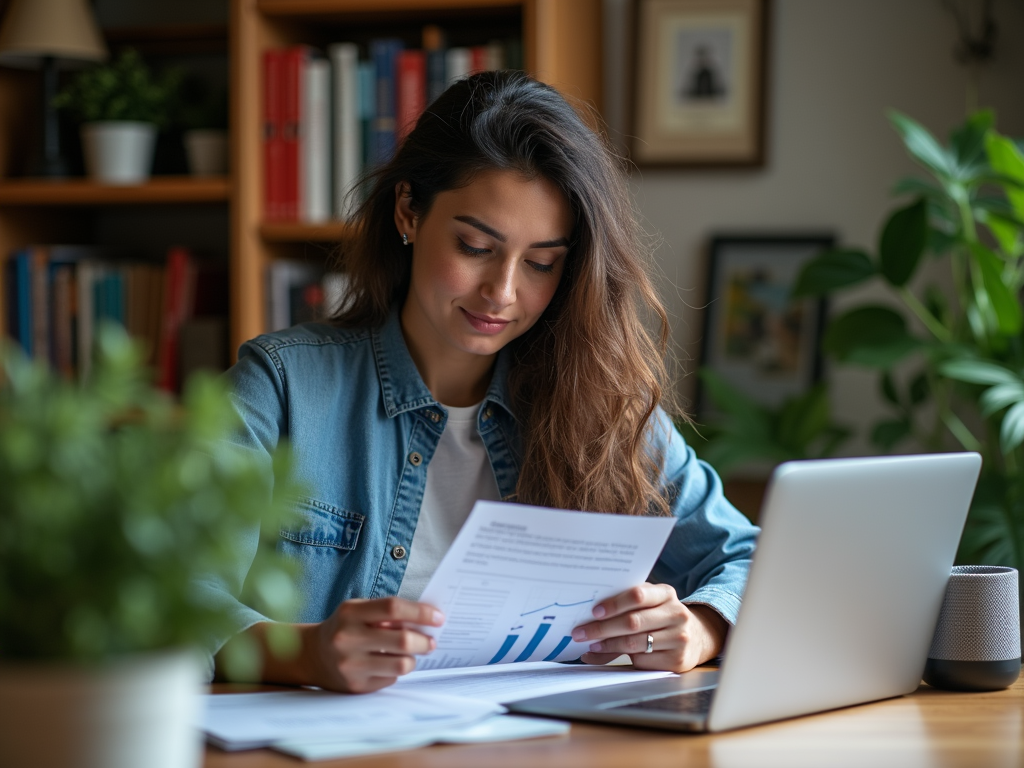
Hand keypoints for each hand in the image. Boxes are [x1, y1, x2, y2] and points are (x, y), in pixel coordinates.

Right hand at [303, 597, 443, 692]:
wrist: (312, 655)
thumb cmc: (344, 627)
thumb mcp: (358, 611)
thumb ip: (387, 612)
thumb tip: (426, 620)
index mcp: (350, 613)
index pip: (393, 608)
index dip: (420, 612)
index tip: (438, 617)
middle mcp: (348, 639)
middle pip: (403, 639)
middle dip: (424, 641)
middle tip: (431, 641)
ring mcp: (351, 665)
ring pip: (402, 664)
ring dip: (413, 658)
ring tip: (411, 654)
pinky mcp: (356, 686)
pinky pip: (391, 678)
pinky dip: (396, 670)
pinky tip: (388, 664)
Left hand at [571, 583, 727, 671]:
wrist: (696, 637)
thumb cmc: (660, 617)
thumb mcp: (649, 605)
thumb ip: (625, 609)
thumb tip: (588, 623)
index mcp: (666, 594)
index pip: (638, 595)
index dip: (614, 603)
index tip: (594, 611)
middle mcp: (676, 614)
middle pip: (632, 622)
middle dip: (602, 628)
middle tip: (580, 633)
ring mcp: (679, 638)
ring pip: (635, 643)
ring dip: (608, 645)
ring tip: (592, 644)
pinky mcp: (677, 660)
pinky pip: (643, 660)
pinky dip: (623, 659)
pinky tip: (611, 654)